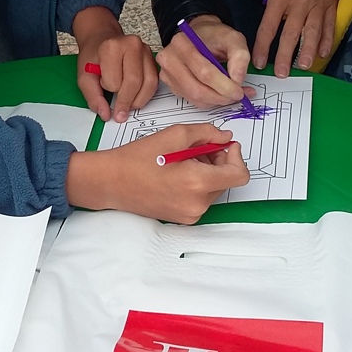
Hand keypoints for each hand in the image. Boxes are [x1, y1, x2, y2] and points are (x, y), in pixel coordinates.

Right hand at [66, 124, 249, 222]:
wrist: (111, 182)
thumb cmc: (138, 158)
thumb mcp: (175, 135)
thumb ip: (207, 133)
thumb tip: (225, 137)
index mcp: (198, 183)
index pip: (239, 175)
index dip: (237, 157)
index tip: (227, 145)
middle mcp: (197, 203)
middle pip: (226, 180)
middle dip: (218, 160)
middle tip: (197, 147)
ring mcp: (191, 214)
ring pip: (214, 188)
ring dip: (207, 171)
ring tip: (183, 159)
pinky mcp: (183, 219)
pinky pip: (201, 198)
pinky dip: (197, 183)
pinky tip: (178, 173)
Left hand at [73, 6, 157, 122]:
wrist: (102, 39)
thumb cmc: (93, 57)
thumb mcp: (84, 76)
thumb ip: (93, 97)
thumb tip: (105, 114)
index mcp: (112, 47)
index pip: (115, 81)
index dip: (109, 88)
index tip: (104, 85)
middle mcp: (132, 45)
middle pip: (135, 82)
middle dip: (127, 100)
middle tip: (120, 113)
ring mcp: (145, 49)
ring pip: (149, 83)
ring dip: (139, 99)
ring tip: (128, 104)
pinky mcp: (152, 57)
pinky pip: (155, 81)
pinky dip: (146, 93)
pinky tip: (136, 95)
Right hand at [156, 15, 256, 108]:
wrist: (200, 35)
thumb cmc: (214, 36)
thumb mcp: (233, 38)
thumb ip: (239, 56)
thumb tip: (237, 80)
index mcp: (183, 44)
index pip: (204, 72)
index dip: (224, 86)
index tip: (239, 91)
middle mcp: (170, 59)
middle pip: (196, 89)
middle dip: (221, 97)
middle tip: (237, 96)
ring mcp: (168, 73)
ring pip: (194, 98)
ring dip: (216, 101)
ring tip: (231, 95)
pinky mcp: (171, 84)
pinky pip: (191, 100)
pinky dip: (209, 101)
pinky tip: (220, 94)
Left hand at [253, 0, 337, 76]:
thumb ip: (269, 1)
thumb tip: (264, 23)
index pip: (268, 27)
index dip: (262, 46)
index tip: (258, 61)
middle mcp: (298, 2)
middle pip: (290, 35)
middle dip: (285, 56)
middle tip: (282, 73)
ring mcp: (316, 3)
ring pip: (311, 32)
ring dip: (307, 52)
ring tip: (304, 66)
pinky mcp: (329, 1)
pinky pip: (329, 24)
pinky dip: (326, 40)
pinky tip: (323, 53)